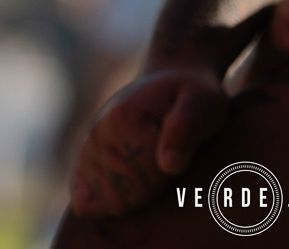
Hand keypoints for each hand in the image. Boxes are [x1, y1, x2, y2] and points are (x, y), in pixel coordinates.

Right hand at [68, 7, 270, 216]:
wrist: (171, 84)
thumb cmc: (193, 97)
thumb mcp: (204, 102)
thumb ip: (188, 126)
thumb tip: (169, 165)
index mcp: (123, 117)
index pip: (149, 178)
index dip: (172, 171)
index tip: (181, 149)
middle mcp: (97, 133)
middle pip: (128, 195)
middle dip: (155, 187)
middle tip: (169, 159)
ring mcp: (87, 149)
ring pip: (110, 204)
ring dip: (136, 195)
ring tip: (153, 168)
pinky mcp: (84, 164)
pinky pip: (87, 204)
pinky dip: (109, 202)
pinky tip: (131, 184)